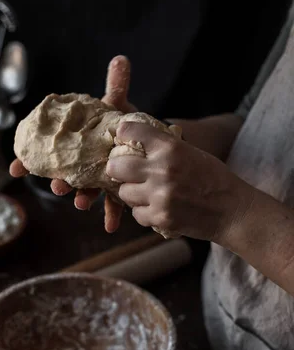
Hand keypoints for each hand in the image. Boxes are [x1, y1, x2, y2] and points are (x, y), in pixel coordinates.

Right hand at [10, 55, 135, 232]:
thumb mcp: (117, 106)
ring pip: (85, 191)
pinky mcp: (115, 189)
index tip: (15, 168)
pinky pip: (112, 205)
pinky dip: (111, 216)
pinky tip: (112, 226)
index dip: (28, 161)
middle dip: (57, 182)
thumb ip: (115, 86)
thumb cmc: (123, 124)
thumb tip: (120, 59)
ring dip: (81, 198)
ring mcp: (97, 178)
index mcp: (75, 144)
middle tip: (56, 185)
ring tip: (81, 203)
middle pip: (63, 174)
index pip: (46, 152)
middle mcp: (82, 163)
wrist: (146, 142)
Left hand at [106, 121, 253, 241]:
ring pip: (124, 193)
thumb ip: (164, 147)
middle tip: (125, 172)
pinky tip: (157, 208)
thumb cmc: (213, 179)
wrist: (233, 211)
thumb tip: (134, 140)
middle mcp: (162, 170)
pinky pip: (136, 214)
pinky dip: (144, 212)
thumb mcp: (191, 152)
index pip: (131, 131)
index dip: (124, 134)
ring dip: (132, 193)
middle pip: (116, 167)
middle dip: (118, 169)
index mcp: (171, 148)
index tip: (122, 137)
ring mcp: (159, 196)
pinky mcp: (160, 218)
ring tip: (147, 193)